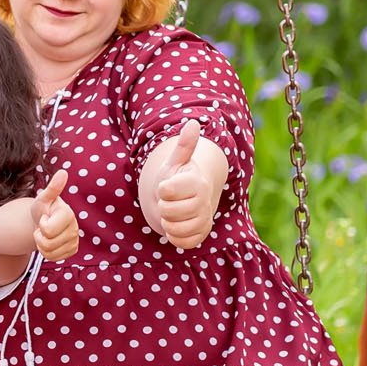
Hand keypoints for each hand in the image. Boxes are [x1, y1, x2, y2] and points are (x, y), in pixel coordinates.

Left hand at [31, 169, 79, 260]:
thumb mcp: (43, 199)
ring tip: (45, 234)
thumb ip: (52, 188)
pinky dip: (46, 252)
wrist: (44, 221)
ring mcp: (74, 240)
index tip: (44, 218)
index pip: (48, 230)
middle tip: (42, 227)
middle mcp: (75, 228)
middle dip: (39, 236)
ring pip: (49, 253)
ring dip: (41, 245)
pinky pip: (53, 258)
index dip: (41, 225)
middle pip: (47, 243)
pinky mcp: (72, 250)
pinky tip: (50, 242)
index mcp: (68, 214)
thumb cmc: (43, 209)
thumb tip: (63, 172)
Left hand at [153, 120, 219, 248]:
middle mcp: (204, 202)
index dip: (162, 189)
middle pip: (168, 211)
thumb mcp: (175, 162)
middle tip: (170, 201)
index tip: (168, 186)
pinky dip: (174, 236)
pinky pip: (180, 242)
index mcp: (196, 182)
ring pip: (173, 228)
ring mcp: (204, 220)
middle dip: (163, 206)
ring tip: (173, 212)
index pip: (166, 191)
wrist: (186, 199)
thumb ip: (183, 146)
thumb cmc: (176, 178)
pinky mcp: (201, 235)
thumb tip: (193, 123)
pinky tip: (177, 225)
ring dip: (167, 222)